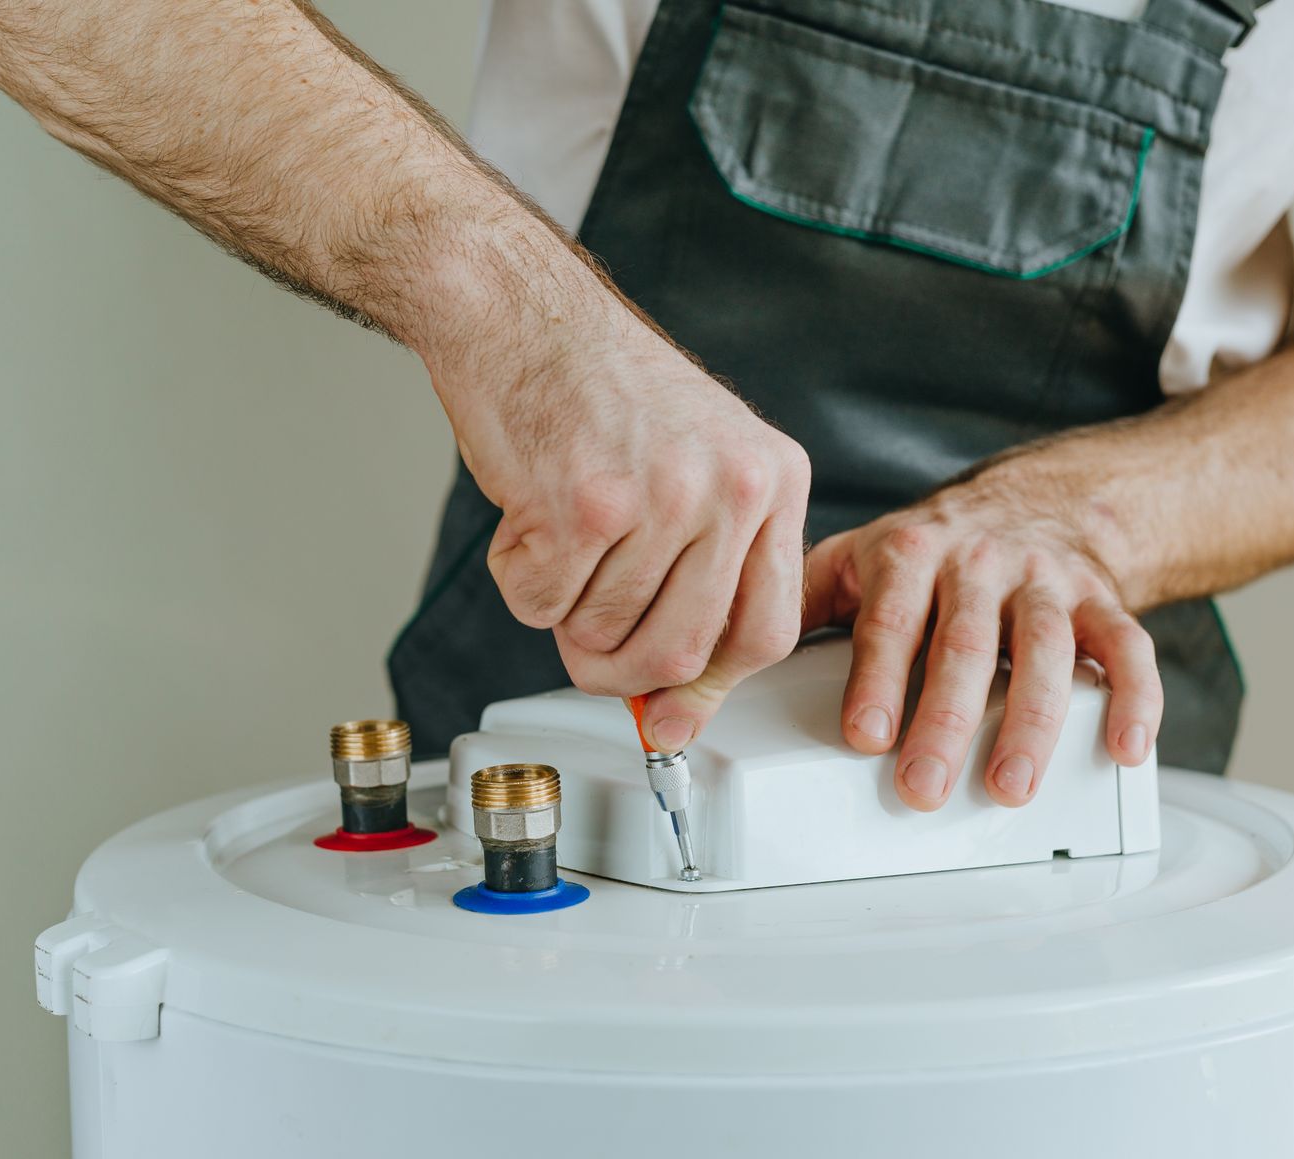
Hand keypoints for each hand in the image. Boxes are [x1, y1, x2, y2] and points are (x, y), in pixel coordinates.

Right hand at [440, 313, 810, 751]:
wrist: (519, 312)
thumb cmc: (600, 387)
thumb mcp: (696, 469)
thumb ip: (704, 579)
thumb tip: (678, 709)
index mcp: (774, 479)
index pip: (766, 629)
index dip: (711, 684)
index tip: (673, 710)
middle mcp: (732, 487)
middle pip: (685, 651)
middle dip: (623, 671)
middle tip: (588, 646)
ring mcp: (661, 496)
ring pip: (604, 633)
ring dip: (562, 612)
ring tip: (556, 539)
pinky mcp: (582, 504)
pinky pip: (544, 606)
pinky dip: (520, 582)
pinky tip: (527, 515)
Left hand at [801, 458, 1159, 810]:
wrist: (1035, 502)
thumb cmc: (930, 551)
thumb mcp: (855, 560)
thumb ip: (796, 605)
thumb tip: (720, 660)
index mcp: (910, 551)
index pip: (890, 617)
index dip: (878, 676)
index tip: (866, 734)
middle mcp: (980, 562)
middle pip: (965, 645)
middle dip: (945, 722)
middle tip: (922, 786)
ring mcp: (1045, 582)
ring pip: (1046, 650)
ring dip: (1032, 724)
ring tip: (1009, 787)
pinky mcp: (1102, 601)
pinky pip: (1128, 647)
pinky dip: (1134, 699)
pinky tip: (1124, 750)